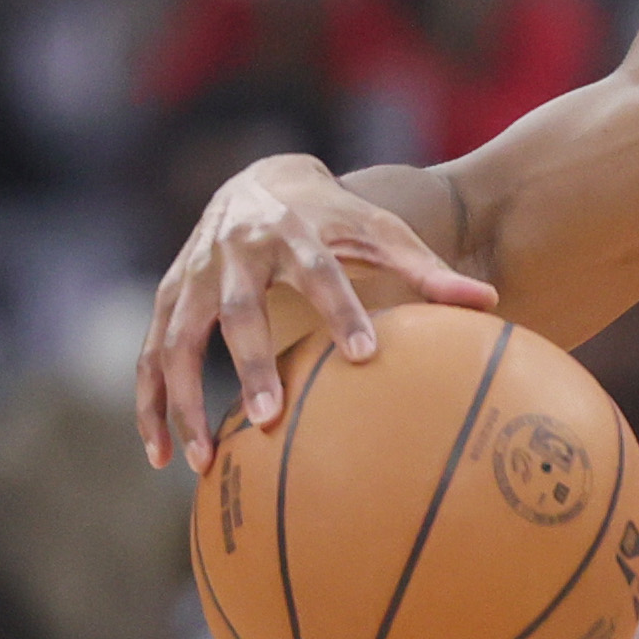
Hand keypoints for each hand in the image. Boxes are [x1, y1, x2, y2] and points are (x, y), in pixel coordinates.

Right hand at [137, 153, 496, 472]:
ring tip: (206, 460)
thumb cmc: (334, 215)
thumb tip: (489, 303)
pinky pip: (149, 358)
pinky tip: (161, 457)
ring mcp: (192, 277)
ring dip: (184, 401)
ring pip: (176, 342)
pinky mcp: (167, 299)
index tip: (366, 355)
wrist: (257, 179)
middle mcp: (234, 252)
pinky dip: (150, 406)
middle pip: (237, 312)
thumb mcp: (380, 228)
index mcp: (293, 231)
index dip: (340, 310)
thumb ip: (428, 268)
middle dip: (249, 365)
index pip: (319, 271)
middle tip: (270, 419)